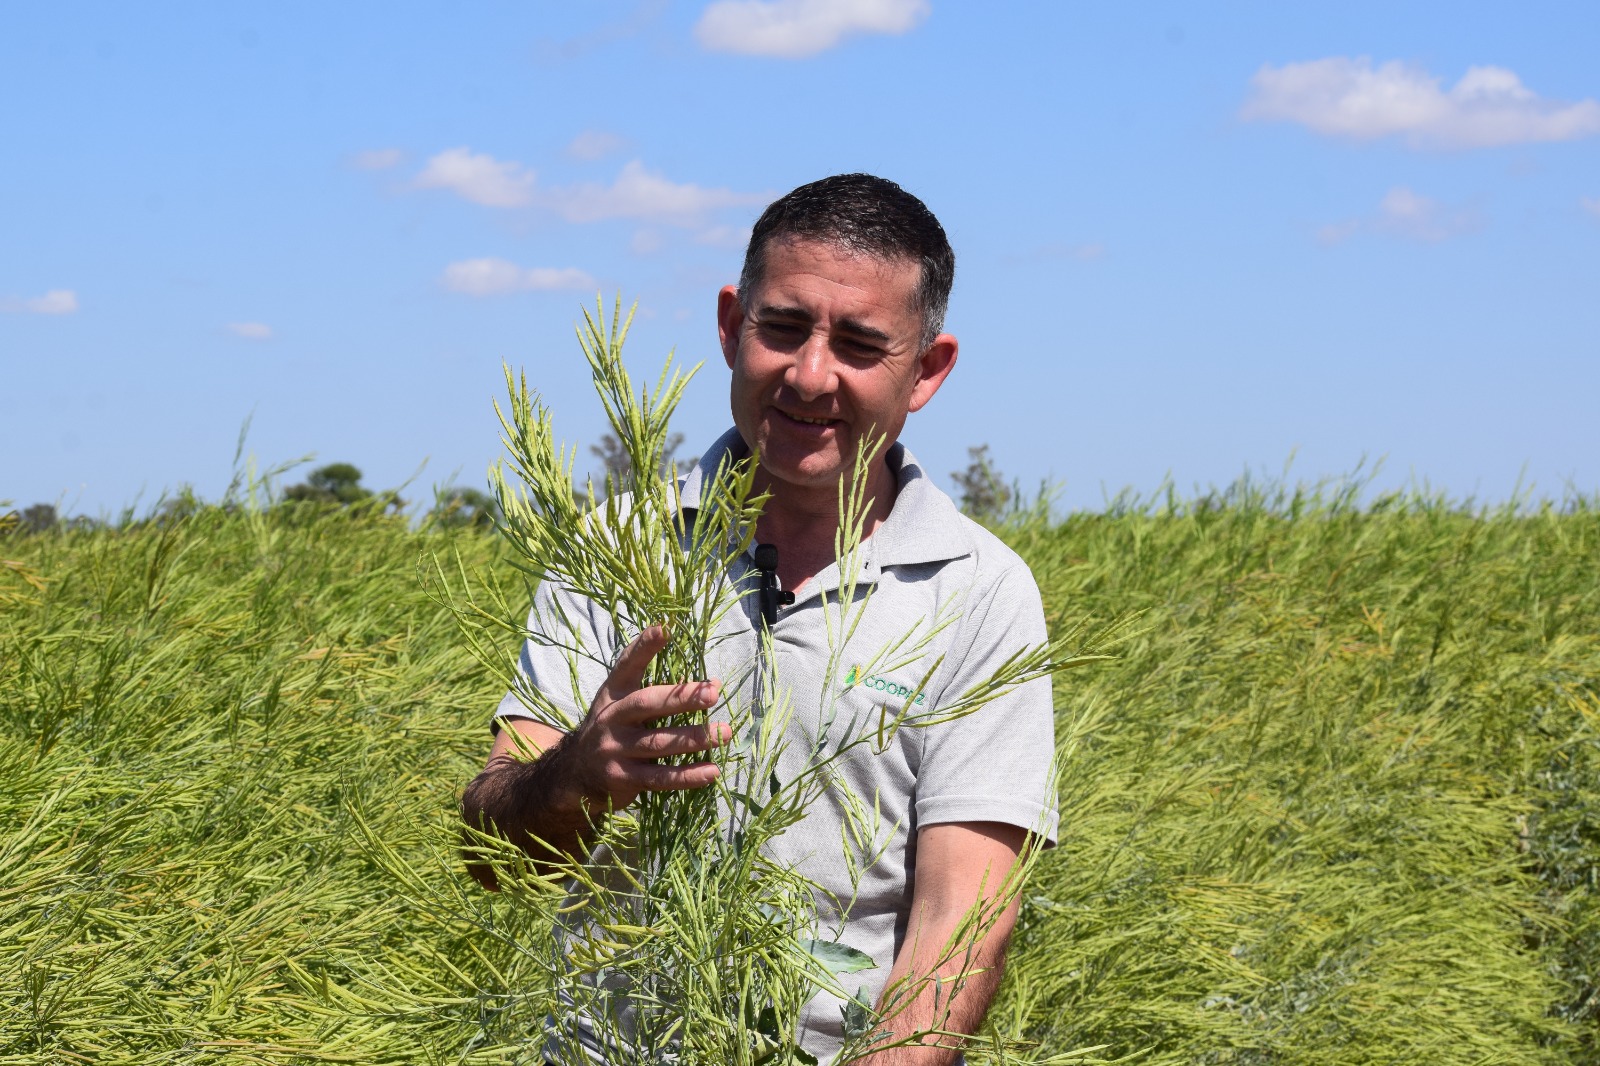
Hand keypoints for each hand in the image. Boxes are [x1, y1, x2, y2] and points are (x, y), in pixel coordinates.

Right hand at [564, 625, 729, 810]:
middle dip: (681, 698)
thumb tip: (713, 684)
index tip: (665, 629)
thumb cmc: (613, 729)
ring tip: (724, 732)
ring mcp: (615, 750)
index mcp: (613, 694)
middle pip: (647, 704)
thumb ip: (661, 691)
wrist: (574, 775)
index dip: (644, 647)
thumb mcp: (623, 703)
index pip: (627, 665)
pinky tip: (712, 771)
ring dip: (694, 738)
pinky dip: (687, 776)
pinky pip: (660, 778)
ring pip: (658, 743)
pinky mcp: (622, 779)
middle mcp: (610, 718)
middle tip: (712, 692)